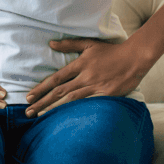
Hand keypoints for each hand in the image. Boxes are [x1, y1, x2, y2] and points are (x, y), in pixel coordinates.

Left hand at [24, 38, 151, 116]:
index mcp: (79, 65)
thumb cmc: (111, 50)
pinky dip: (77, 112)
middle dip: (42, 102)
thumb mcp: (89, 44)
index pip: (55, 79)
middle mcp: (85, 77)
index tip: (28, 97)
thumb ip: (69, 45)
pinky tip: (66, 119)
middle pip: (59, 92)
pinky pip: (89, 105)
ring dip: (54, 109)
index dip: (41, 88)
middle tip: (28, 111)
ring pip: (71, 100)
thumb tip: (51, 44)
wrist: (135, 57)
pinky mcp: (107, 95)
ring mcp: (96, 87)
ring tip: (40, 117)